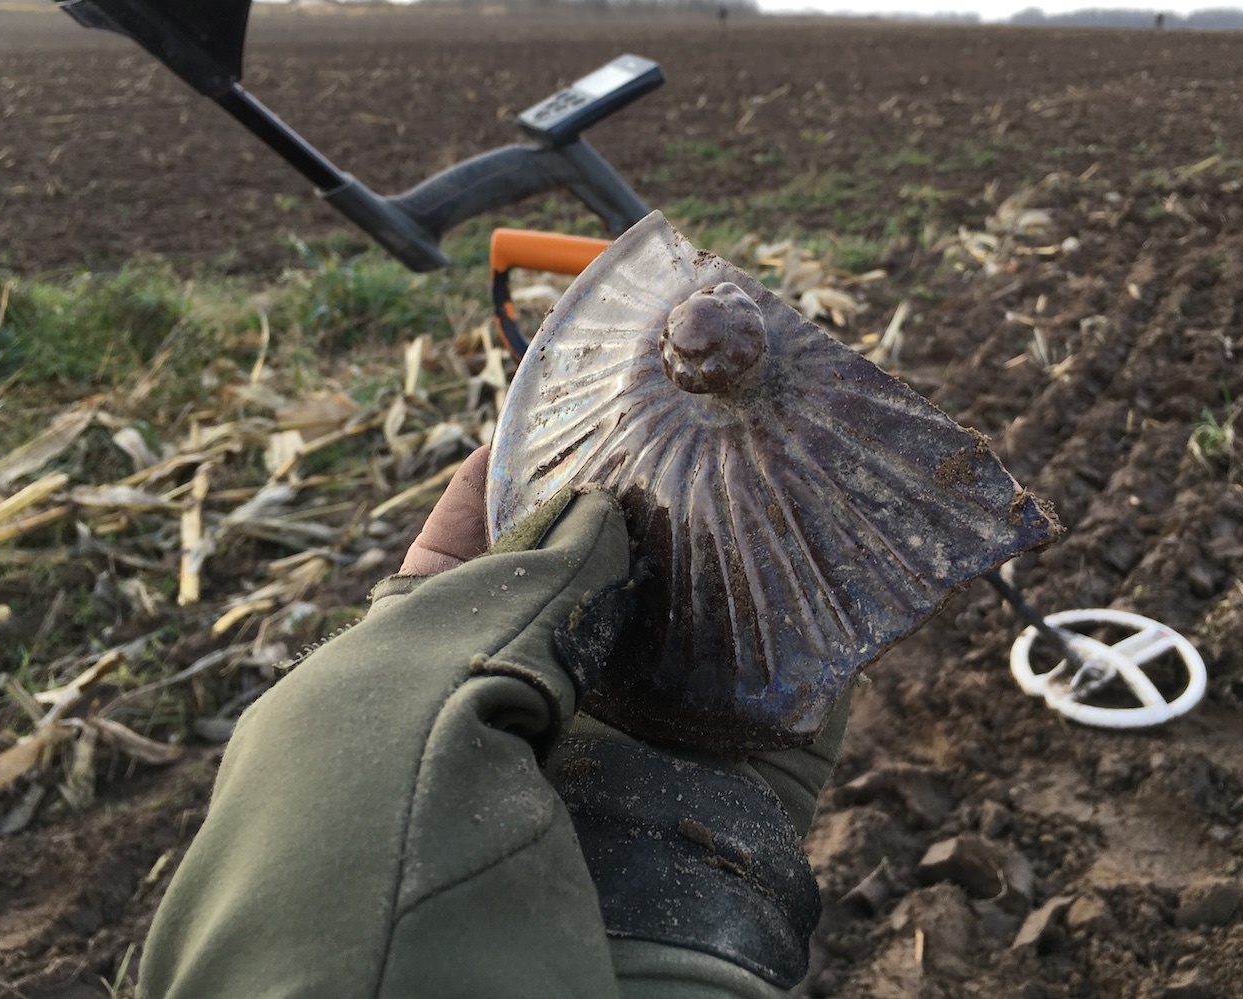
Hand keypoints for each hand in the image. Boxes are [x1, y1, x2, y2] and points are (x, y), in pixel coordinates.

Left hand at [395, 446, 845, 988]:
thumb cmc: (397, 855)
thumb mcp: (409, 679)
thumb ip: (511, 579)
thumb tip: (597, 507)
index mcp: (412, 691)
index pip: (462, 555)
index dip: (508, 467)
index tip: (563, 387)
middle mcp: (527, 723)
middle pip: (602, 582)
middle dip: (646, 493)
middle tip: (695, 401)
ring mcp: (636, 767)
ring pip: (706, 629)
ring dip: (749, 541)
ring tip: (778, 441)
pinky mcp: (738, 813)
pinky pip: (797, 704)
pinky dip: (829, 625)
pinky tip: (846, 540)